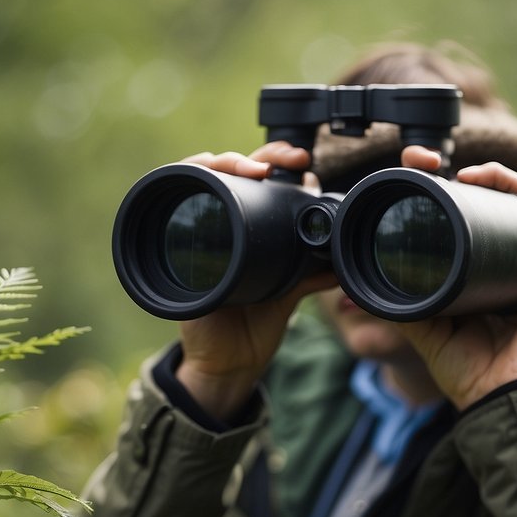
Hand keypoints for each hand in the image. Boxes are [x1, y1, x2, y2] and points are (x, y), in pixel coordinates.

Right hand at [175, 143, 335, 420]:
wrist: (230, 361)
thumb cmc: (256, 323)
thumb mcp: (289, 293)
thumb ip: (310, 273)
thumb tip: (340, 260)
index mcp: (251, 227)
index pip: (262, 179)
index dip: (280, 162)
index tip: (304, 163)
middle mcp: (224, 222)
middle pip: (234, 168)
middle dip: (259, 155)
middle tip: (287, 160)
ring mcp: (199, 230)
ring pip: (203, 175)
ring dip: (224, 160)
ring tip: (253, 168)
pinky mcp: (177, 246)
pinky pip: (176, 204)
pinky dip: (186, 179)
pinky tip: (204, 172)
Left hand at [396, 146, 516, 410]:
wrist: (498, 401)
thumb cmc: (468, 373)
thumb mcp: (424, 328)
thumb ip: (401, 303)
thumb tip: (359, 285)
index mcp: (495, 278)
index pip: (480, 222)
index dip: (457, 193)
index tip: (425, 171)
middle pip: (507, 209)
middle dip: (478, 177)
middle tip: (437, 162)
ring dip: (508, 181)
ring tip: (473, 171)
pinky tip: (511, 185)